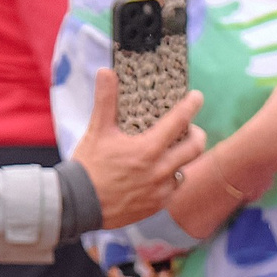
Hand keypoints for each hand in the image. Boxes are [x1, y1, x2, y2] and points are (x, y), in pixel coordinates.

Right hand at [71, 68, 205, 229]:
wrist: (79, 205)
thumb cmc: (88, 166)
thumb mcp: (97, 131)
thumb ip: (105, 101)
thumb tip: (106, 72)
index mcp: (148, 150)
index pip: (178, 122)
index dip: (191, 106)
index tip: (197, 97)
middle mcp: (160, 170)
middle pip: (196, 148)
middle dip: (197, 134)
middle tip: (191, 128)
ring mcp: (162, 190)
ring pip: (185, 169)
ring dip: (182, 158)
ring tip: (171, 151)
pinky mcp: (158, 205)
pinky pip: (174, 188)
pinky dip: (171, 178)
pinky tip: (160, 173)